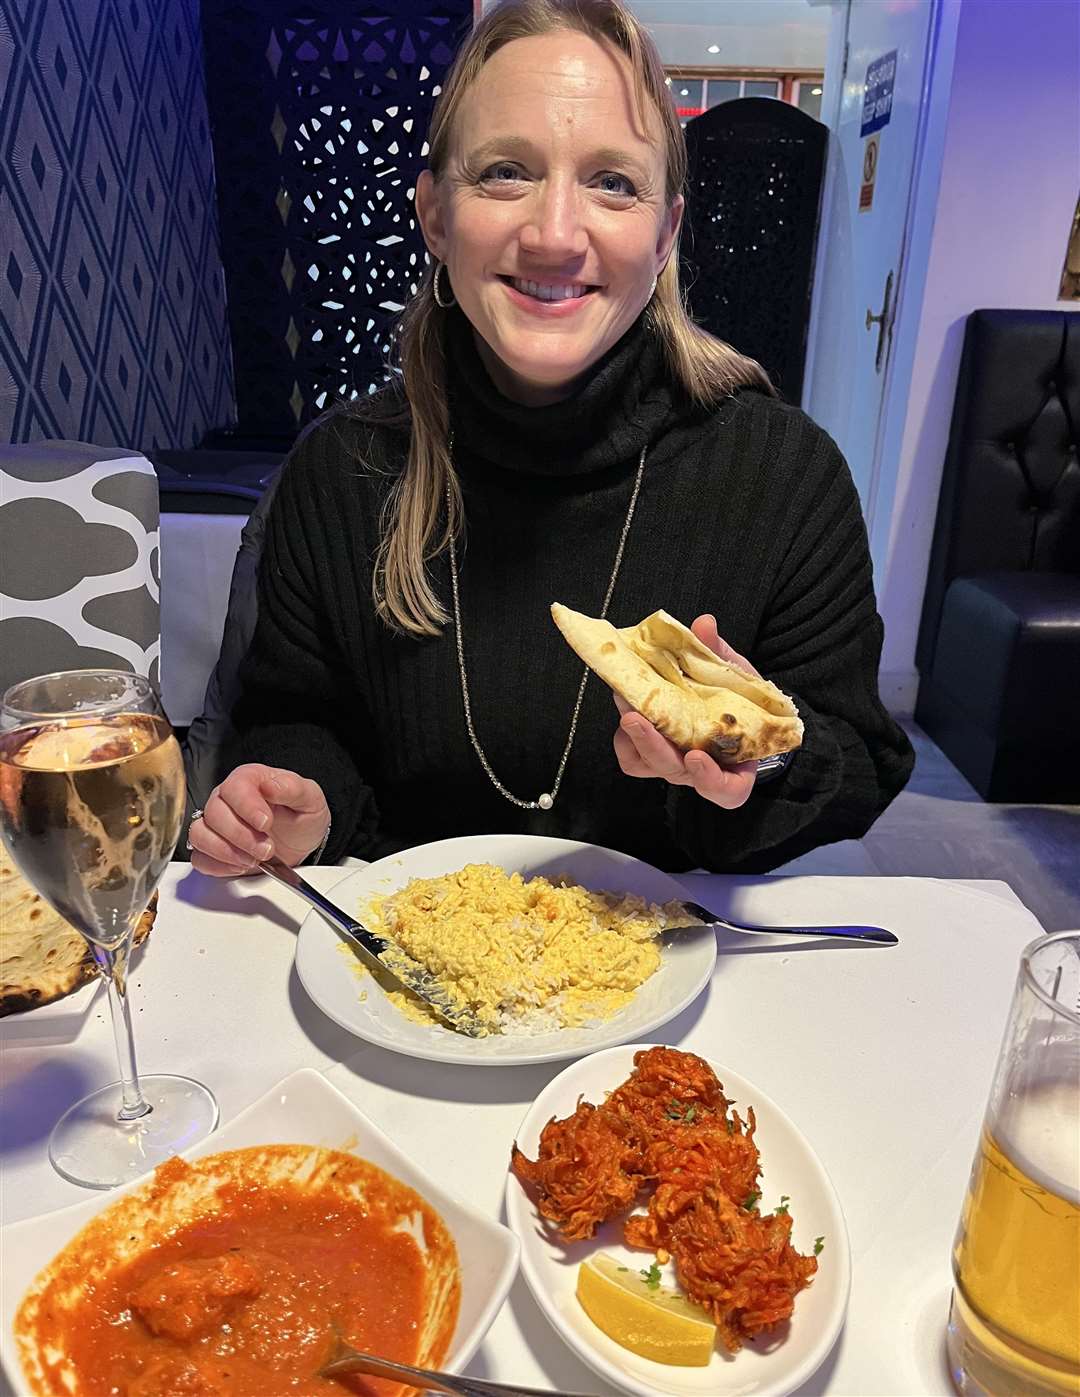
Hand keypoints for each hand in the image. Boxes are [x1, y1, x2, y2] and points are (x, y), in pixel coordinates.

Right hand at [187, 764, 329, 877]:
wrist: (301, 842)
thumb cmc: (302, 816)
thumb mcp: (310, 799)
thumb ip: (293, 789)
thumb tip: (271, 786)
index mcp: (251, 780)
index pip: (235, 787)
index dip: (247, 806)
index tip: (265, 823)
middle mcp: (227, 799)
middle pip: (214, 812)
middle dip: (242, 836)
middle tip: (267, 849)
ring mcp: (216, 824)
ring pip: (200, 834)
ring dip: (227, 852)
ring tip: (254, 860)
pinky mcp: (212, 849)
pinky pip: (200, 858)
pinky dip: (218, 866)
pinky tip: (240, 866)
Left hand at [613, 614, 758, 809]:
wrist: (733, 711)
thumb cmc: (742, 704)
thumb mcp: (739, 678)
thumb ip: (720, 655)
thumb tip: (704, 623)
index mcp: (734, 764)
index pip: (726, 790)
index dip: (711, 778)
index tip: (696, 757)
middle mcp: (699, 771)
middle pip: (674, 772)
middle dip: (653, 745)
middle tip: (635, 716)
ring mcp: (673, 765)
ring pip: (646, 765)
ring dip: (634, 737)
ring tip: (626, 703)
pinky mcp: (650, 756)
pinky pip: (632, 759)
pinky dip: (625, 738)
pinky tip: (626, 704)